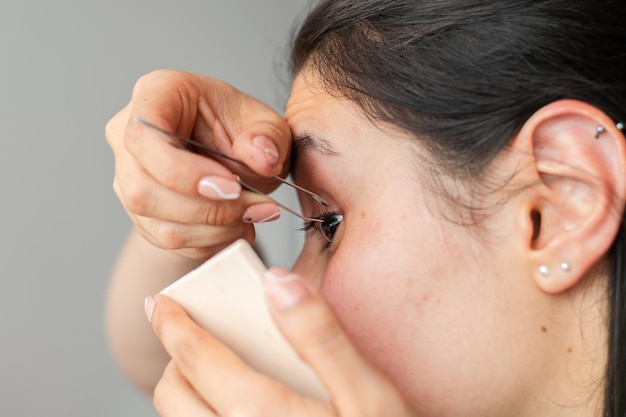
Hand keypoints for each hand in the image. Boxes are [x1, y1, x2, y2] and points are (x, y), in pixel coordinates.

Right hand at [105, 70, 291, 258]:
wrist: (235, 155)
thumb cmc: (240, 128)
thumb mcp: (265, 122)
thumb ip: (267, 136)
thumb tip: (262, 158)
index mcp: (155, 95)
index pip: (143, 138)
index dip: (184, 172)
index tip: (232, 186)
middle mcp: (129, 137)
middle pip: (142, 190)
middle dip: (206, 210)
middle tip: (255, 207)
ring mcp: (130, 179)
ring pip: (157, 224)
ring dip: (213, 230)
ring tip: (253, 217)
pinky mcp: (143, 215)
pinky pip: (169, 242)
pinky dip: (210, 242)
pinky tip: (237, 228)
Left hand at [146, 267, 416, 416]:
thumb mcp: (369, 394)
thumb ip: (321, 336)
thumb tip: (276, 283)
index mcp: (261, 416)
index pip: (195, 360)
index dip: (172, 325)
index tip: (161, 304)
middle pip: (172, 396)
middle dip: (177, 359)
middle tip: (200, 338)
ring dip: (187, 393)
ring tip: (217, 375)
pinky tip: (240, 410)